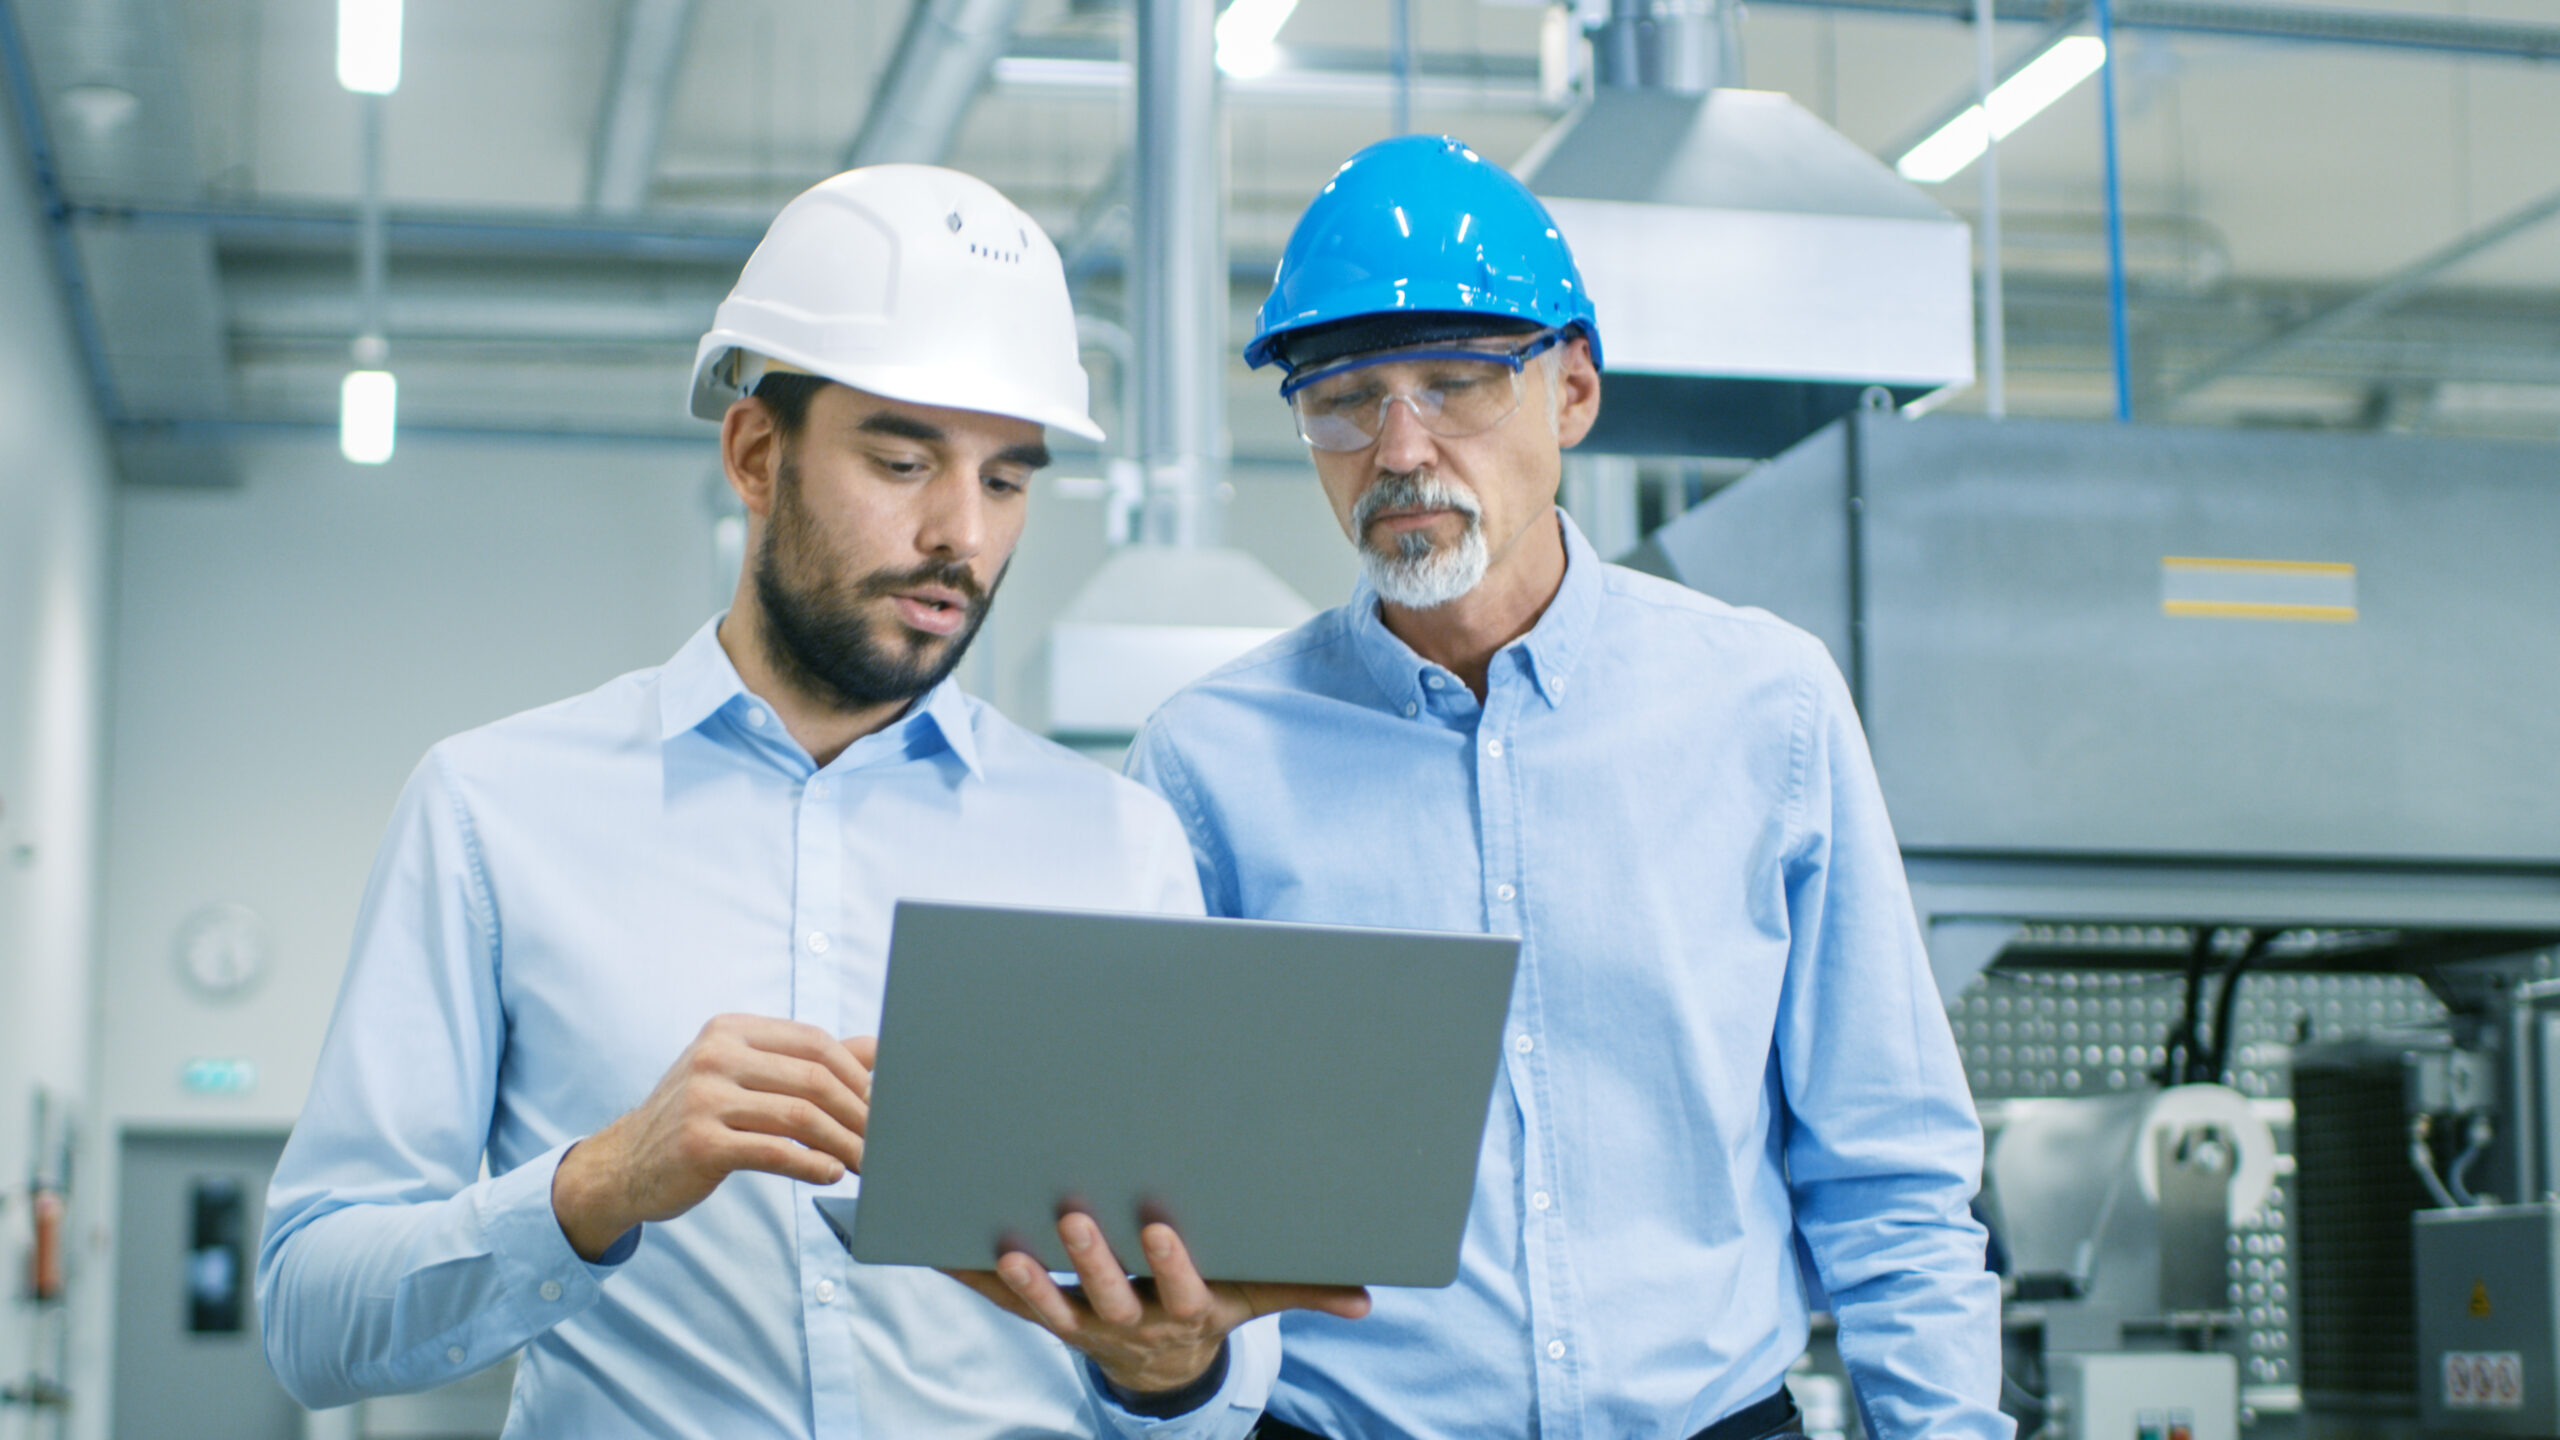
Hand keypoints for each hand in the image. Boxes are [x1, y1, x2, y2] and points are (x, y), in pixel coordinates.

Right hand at [552, 1015, 875, 1259]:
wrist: (624, 1166)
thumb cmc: (697, 1118)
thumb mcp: (743, 1075)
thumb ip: (805, 1062)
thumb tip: (879, 1052)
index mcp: (730, 1031)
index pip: (814, 1042)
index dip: (857, 1074)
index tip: (885, 1103)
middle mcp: (715, 1056)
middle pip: (814, 1078)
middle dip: (859, 1111)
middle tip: (885, 1139)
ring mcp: (704, 1099)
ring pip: (800, 1116)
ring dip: (844, 1143)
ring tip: (866, 1162)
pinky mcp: (700, 1144)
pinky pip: (775, 1152)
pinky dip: (812, 1164)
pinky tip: (831, 1174)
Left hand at [947, 1213, 1369, 1396]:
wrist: (1158, 1366)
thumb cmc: (1209, 1308)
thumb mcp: (1257, 1301)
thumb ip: (1306, 1291)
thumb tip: (1366, 1302)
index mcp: (1184, 1312)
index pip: (1180, 1291)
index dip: (1172, 1265)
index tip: (1164, 1229)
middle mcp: (1129, 1322)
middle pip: (1108, 1296)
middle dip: (1093, 1259)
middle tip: (1077, 1216)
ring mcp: (1082, 1324)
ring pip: (1051, 1306)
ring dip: (1028, 1279)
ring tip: (1009, 1246)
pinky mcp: (1045, 1317)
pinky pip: (1005, 1303)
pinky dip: (973, 1279)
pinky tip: (941, 1248)